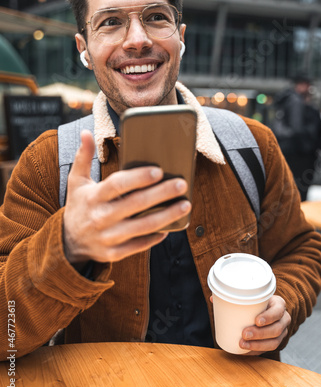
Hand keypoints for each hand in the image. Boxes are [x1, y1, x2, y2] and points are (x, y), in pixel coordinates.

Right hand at [63, 130, 190, 264]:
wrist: (68, 242)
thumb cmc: (79, 205)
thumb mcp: (76, 181)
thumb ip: (83, 157)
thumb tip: (86, 132)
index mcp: (93, 197)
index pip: (118, 185)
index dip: (138, 177)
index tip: (158, 170)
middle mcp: (100, 217)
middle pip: (135, 204)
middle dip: (161, 193)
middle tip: (182, 184)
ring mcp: (108, 237)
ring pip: (143, 227)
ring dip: (167, 215)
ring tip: (185, 205)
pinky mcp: (114, 253)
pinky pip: (139, 245)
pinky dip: (156, 237)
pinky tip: (171, 227)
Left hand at [239, 295, 290, 354]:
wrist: (263, 308)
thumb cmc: (256, 300)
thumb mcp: (253, 295)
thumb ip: (240, 296)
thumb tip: (217, 300)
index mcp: (279, 305)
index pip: (278, 311)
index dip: (269, 317)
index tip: (256, 320)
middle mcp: (283, 319)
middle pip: (276, 329)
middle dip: (260, 334)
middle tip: (244, 334)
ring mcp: (281, 332)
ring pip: (274, 342)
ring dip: (257, 345)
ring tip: (242, 344)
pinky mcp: (275, 342)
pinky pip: (267, 350)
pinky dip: (255, 351)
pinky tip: (244, 350)